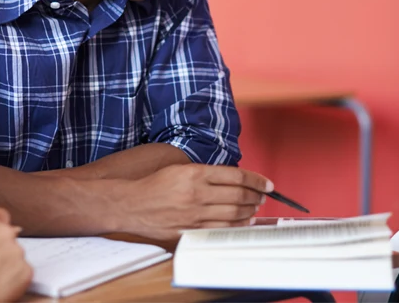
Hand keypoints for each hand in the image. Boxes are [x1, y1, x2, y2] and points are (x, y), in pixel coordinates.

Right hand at [119, 164, 272, 239]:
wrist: (131, 204)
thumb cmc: (155, 185)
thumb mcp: (180, 169)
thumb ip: (206, 173)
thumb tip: (235, 179)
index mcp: (195, 174)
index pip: (236, 176)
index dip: (256, 180)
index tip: (266, 183)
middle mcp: (196, 193)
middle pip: (238, 196)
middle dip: (256, 196)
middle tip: (263, 196)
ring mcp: (193, 214)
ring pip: (232, 213)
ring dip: (250, 211)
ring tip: (256, 208)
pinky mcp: (189, 230)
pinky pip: (220, 228)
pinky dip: (236, 225)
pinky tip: (243, 221)